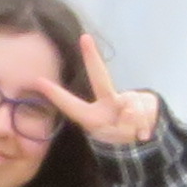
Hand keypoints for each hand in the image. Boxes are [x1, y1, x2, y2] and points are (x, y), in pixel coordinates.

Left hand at [53, 32, 165, 151]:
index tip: (38, 81)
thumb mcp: (118, 140)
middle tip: (85, 38)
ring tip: (138, 135)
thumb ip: (124, 125)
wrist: (147, 148)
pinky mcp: (147, 100)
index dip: (56, 94)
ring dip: (137, 123)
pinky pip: (146, 109)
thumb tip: (129, 108)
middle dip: (92, 57)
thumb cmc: (124, 143)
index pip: (72, 105)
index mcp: (94, 116)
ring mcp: (128, 100)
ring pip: (132, 106)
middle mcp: (108, 103)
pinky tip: (147, 131)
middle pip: (99, 77)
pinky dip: (148, 123)